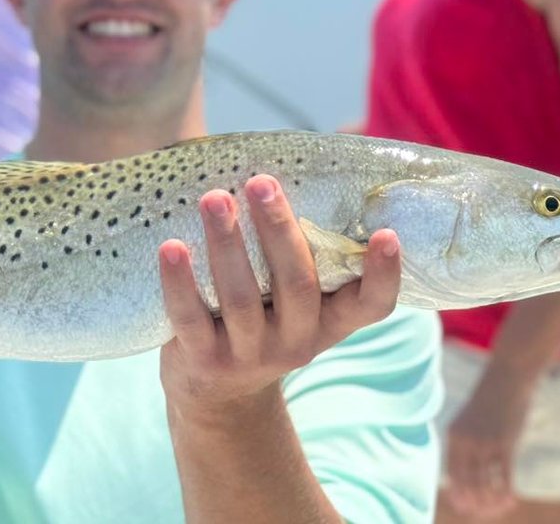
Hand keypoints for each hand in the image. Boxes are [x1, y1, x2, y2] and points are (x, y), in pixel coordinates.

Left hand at [158, 174, 401, 417]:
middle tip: (261, 182)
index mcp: (327, 322)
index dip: (383, 275)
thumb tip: (284, 163)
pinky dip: (179, 281)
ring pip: (242, 298)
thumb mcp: (290, 302)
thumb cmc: (259, 319)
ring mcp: (250, 354)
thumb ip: (295, 252)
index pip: (370, 306)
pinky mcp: (205, 361)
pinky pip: (190, 318)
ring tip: (213, 198)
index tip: (387, 234)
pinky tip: (171, 246)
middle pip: (296, 284)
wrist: (216, 395)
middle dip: (278, 229)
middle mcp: (297, 341)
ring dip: (226, 243)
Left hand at [442, 371, 532, 517]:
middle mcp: (465, 441)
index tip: (468, 508)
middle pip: (466, 483)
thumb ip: (467, 443)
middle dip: (476, 503)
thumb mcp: (471, 421)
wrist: (506, 379)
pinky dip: (506, 492)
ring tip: (502, 507)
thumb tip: (468, 467)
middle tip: (488, 512)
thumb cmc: (490, 402)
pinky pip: (503, 476)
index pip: (451, 474)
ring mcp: (484, 443)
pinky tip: (512, 500)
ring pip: (484, 483)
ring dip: (492, 501)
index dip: (459, 494)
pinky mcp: (505, 443)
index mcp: (453, 435)